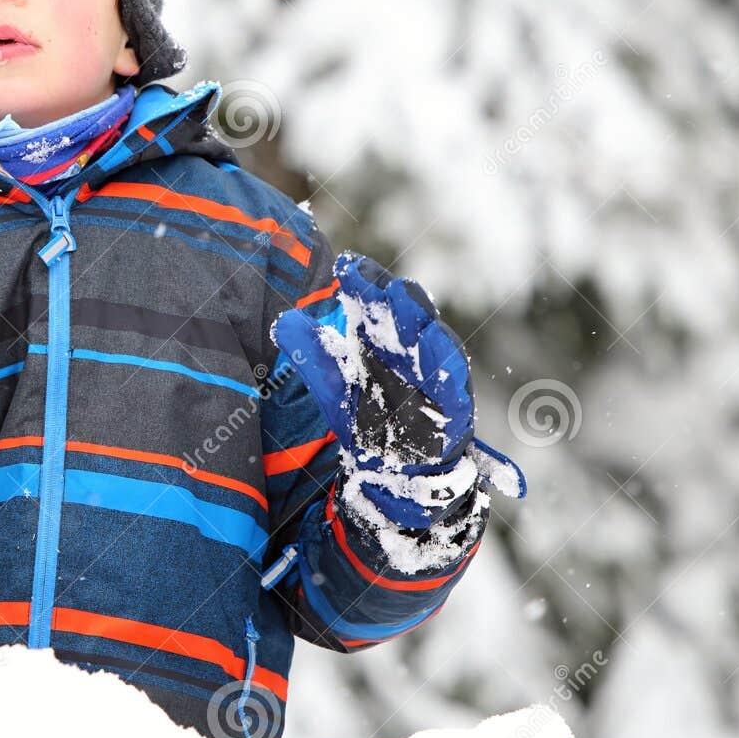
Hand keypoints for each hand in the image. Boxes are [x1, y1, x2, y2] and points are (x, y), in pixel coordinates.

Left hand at [271, 252, 525, 528]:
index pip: (377, 299)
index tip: (347, 265)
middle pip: (410, 313)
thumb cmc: (368, 419)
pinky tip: (436, 357)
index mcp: (385, 338)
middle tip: (381, 284)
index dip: (365, 281)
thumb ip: (312, 355)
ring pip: (436, 341)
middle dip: (398, 297)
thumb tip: (282, 321)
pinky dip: (447, 370)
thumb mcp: (333, 388)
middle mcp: (414, 349)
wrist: (396, 472)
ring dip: (423, 324)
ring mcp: (438, 375)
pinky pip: (455, 384)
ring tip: (407, 308)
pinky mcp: (456, 406)